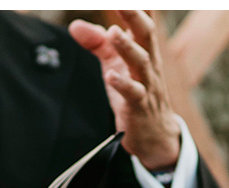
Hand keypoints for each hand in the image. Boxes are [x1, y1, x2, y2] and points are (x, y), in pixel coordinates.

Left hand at [69, 10, 181, 169]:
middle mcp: (149, 63)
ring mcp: (146, 84)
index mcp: (144, 49)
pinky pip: (133, 94)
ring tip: (113, 33)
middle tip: (121, 2)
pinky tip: (111, 75)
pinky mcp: (139, 106)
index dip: (137, 7)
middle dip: (134, 16)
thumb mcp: (114, 64)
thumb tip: (75, 25)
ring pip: (141, 62)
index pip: (143, 20)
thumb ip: (96, 43)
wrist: (154, 133)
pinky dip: (123, 84)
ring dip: (127, 47)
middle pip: (146, 35)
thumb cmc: (135, 91)